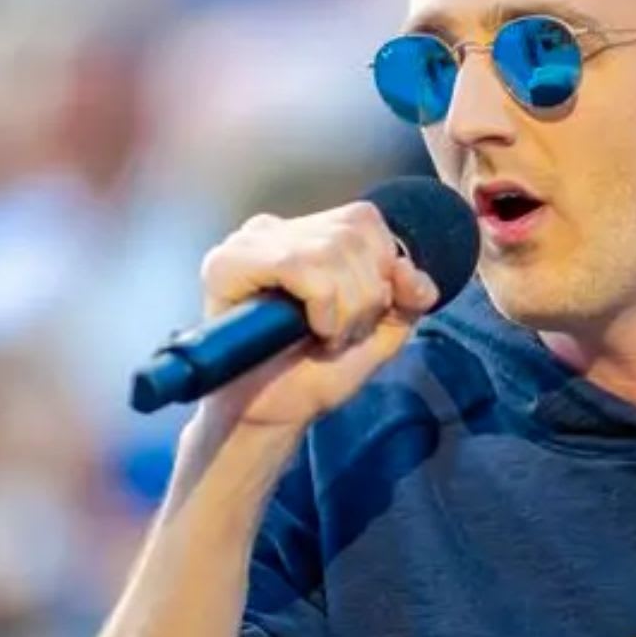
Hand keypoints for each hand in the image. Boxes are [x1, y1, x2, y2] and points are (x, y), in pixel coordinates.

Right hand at [193, 202, 440, 434]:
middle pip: (352, 233)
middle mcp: (274, 230)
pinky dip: (323, 306)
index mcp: (306, 234)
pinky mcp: (227, 263)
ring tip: (326, 336)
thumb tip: (408, 269)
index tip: (364, 315)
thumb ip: (407, 296)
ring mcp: (247, 243)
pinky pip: (301, 266)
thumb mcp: (380, 330)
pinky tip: (312, 331)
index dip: (381, 267)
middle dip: (365, 295)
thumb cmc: (315, 373)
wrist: (273, 416)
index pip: (363, 220)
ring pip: (330, 248)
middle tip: (341, 334)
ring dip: (346, 307)